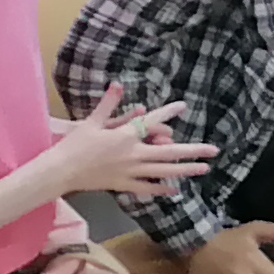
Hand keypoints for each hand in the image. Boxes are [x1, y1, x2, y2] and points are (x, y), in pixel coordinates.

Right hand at [46, 88, 214, 203]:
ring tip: (203, 169)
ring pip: (163, 172)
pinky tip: (174, 189)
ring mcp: (130, 172)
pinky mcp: (123, 185)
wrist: (60, 171)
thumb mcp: (91, 121)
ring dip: (185, 170)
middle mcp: (133, 155)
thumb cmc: (74, 145)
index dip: (168, 112)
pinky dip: (161, 188)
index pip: (151, 122)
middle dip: (193, 150)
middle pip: (169, 152)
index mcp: (125, 137)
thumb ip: (108, 104)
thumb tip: (118, 83)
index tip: (183, 106)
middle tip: (213, 150)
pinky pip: (146, 188)